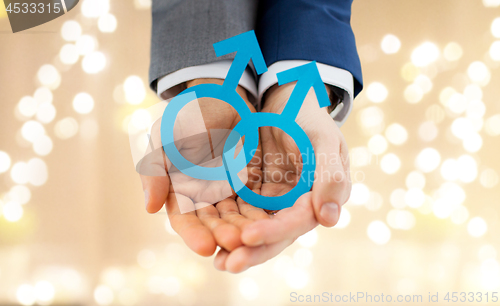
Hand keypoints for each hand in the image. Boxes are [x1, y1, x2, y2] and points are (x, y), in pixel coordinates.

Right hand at [139, 78, 266, 255]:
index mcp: (178, 191)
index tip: (206, 247)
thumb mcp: (165, 138)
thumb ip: (156, 170)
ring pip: (236, 217)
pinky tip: (270, 221)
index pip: (184, 219)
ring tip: (254, 237)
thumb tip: (150, 207)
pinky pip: (255, 201)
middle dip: (223, 235)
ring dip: (244, 229)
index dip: (194, 234)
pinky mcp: (249, 184)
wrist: (220, 98)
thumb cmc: (187, 117)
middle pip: (213, 223)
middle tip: (236, 244)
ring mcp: (227, 192)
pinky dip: (261, 212)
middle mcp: (202, 198)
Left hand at [215, 82, 351, 270]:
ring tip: (215, 259)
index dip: (274, 231)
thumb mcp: (323, 139)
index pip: (298, 220)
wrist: (286, 102)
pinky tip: (208, 235)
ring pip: (255, 228)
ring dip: (236, 244)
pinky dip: (226, 224)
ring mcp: (274, 200)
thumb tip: (328, 219)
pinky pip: (239, 211)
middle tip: (228, 264)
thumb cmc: (308, 117)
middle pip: (275, 234)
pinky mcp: (254, 193)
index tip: (248, 237)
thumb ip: (330, 175)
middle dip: (253, 250)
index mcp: (319, 196)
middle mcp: (297, 205)